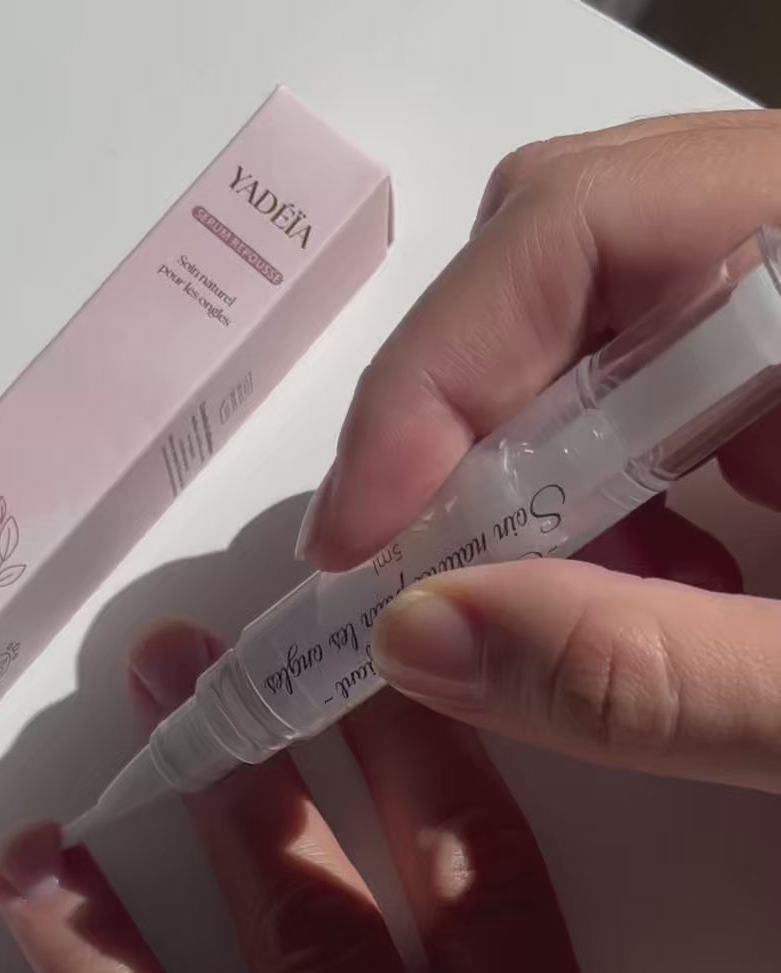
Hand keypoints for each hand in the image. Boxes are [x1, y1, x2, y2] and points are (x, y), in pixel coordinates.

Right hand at [297, 111, 780, 791]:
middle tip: (415, 582)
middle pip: (581, 254)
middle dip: (476, 431)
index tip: (360, 540)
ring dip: (546, 480)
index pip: (590, 225)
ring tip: (548, 616)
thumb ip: (648, 675)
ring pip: (618, 322)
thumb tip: (423, 638)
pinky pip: (684, 384)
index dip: (440, 374)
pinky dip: (625, 502)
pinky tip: (653, 602)